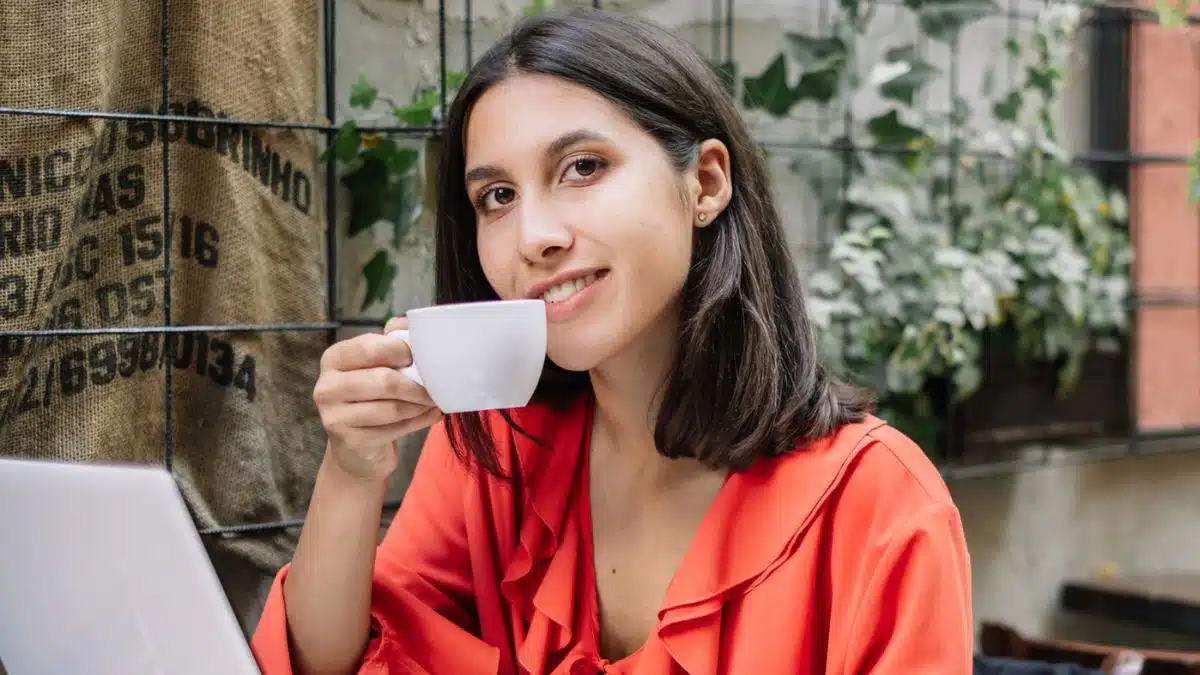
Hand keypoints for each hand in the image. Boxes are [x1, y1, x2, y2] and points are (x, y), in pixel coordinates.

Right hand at [313, 316, 441, 481]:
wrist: (356, 446)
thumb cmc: (371, 396)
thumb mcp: (377, 364)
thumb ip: (392, 340)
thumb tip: (410, 323)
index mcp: (334, 358)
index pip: (370, 347)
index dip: (402, 351)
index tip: (420, 357)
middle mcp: (327, 385)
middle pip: (383, 380)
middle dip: (416, 384)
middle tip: (436, 386)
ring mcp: (334, 416)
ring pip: (391, 408)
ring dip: (420, 405)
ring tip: (434, 401)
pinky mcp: (348, 440)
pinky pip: (393, 430)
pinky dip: (418, 422)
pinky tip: (429, 415)